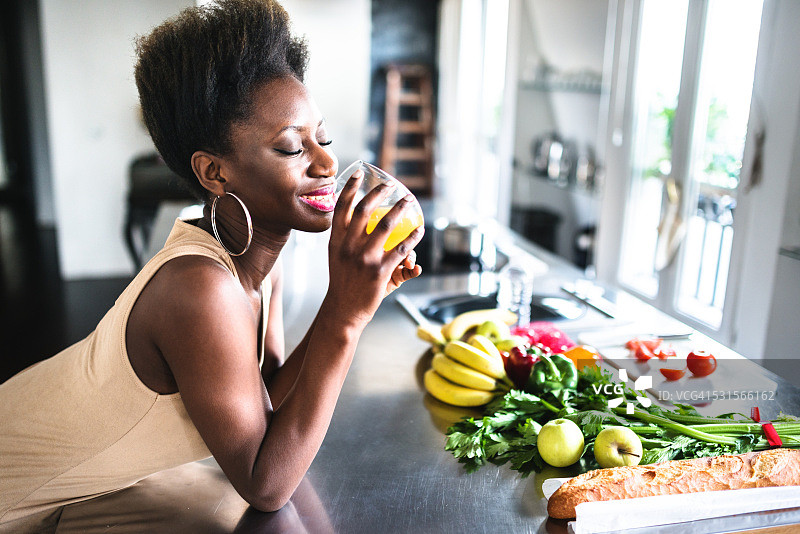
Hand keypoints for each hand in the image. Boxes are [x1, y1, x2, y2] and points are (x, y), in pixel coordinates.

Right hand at [327, 170, 423, 326]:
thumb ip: (347, 239)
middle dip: (379, 193)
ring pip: (386, 225)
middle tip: (391, 185)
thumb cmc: (344, 283)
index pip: (341, 208)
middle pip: (364, 210)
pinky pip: (401, 249)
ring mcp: (364, 258)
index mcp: (336, 241)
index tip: (360, 173)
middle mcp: (348, 247)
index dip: (350, 188)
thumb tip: (358, 217)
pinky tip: (419, 230)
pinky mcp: (380, 271)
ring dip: (400, 209)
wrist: (343, 311)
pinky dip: (413, 238)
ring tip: (408, 200)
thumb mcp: (338, 258)